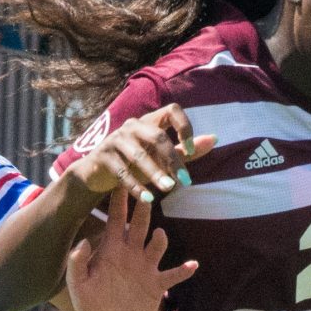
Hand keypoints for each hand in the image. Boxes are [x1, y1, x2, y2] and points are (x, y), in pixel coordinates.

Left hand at [64, 187, 195, 310]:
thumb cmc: (93, 305)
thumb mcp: (79, 288)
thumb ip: (77, 265)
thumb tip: (83, 241)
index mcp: (112, 250)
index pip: (115, 219)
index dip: (118, 200)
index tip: (121, 177)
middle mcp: (131, 253)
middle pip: (139, 224)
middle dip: (143, 207)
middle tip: (146, 189)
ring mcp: (147, 267)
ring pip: (157, 244)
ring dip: (159, 238)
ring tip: (158, 234)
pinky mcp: (158, 284)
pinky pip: (174, 275)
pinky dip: (183, 270)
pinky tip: (192, 265)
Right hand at [66, 104, 212, 203]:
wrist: (95, 174)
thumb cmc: (133, 164)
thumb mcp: (160, 157)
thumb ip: (185, 150)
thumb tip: (214, 139)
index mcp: (149, 122)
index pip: (172, 111)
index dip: (185, 126)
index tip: (192, 149)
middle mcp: (132, 126)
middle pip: (158, 136)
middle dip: (173, 159)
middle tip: (184, 180)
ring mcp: (116, 140)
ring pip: (139, 155)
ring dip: (155, 173)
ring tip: (168, 189)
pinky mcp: (103, 157)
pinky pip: (122, 172)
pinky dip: (136, 187)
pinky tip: (148, 199)